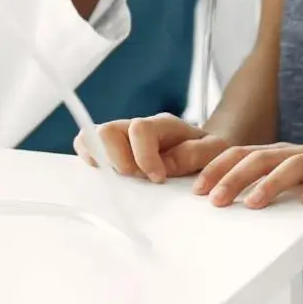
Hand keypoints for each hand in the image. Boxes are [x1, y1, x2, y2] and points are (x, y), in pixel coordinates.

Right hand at [73, 114, 229, 182]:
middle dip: (117, 159)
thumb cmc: (208, 151)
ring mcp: (122, 136)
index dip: (144, 156)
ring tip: (119, 178)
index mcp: (163, 124)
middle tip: (134, 177)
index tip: (157, 178)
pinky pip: (87, 145)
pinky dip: (89, 159)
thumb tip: (164, 164)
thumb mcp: (215, 151)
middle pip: (109, 130)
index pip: (141, 129)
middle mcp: (137, 126)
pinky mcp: (111, 148)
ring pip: (92, 136)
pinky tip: (106, 174)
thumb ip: (195, 154)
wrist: (204, 149)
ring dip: (101, 160)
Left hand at [193, 143, 302, 220]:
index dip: (218, 170)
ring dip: (272, 183)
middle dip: (235, 177)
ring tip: (255, 203)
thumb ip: (266, 193)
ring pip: (295, 164)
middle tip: (216, 200)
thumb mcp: (295, 191)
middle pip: (262, 158)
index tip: (197, 190)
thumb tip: (222, 210)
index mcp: (281, 156)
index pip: (242, 156)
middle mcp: (301, 153)